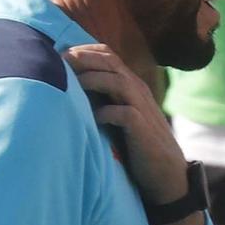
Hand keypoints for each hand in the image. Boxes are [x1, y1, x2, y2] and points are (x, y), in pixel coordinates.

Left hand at [66, 44, 195, 212]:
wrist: (166, 173)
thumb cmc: (137, 143)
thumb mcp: (121, 112)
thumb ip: (104, 97)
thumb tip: (70, 87)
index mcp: (131, 83)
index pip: (107, 54)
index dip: (83, 51)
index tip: (59, 56)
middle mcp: (137, 90)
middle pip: (110, 61)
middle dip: (82, 58)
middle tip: (58, 63)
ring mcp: (141, 108)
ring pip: (117, 81)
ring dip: (91, 80)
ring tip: (70, 85)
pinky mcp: (142, 129)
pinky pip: (124, 113)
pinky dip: (105, 112)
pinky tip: (91, 118)